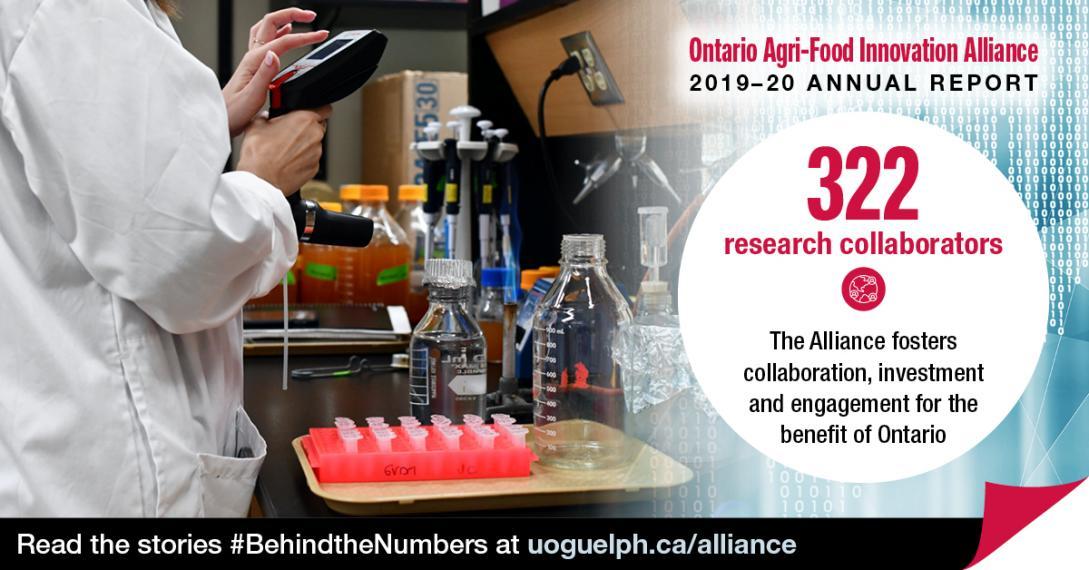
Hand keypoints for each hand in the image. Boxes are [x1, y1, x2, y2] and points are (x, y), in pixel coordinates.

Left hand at [222, 8, 328, 136]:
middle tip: (311, 16)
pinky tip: (285, 32)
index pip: (284, 41)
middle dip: (293, 14)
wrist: (221, 120)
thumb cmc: (234, 112)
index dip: (305, 36)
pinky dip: (278, 31)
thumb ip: (264, 74)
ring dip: (284, 19)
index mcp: (254, 61)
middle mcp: (252, 56)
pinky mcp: (254, 65)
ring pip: (267, 28)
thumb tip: (276, 54)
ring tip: (301, 19)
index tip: (321, 35)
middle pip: (272, 22)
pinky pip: (266, 39)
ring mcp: (252, 59)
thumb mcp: (252, 96)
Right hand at [237, 106, 332, 195]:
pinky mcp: (314, 168)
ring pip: (314, 144)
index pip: (324, 108)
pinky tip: (287, 161)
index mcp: (305, 119)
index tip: (311, 111)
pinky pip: (311, 159)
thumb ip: (265, 116)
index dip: (317, 109)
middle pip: (318, 127)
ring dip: (303, 145)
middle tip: (289, 132)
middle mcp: (315, 136)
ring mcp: (317, 153)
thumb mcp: (256, 125)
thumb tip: (265, 117)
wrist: (260, 181)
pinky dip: (302, 159)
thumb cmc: (259, 154)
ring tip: (284, 150)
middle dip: (306, 128)